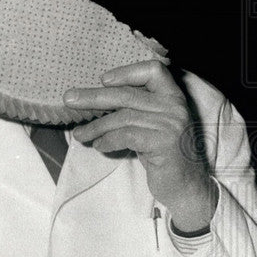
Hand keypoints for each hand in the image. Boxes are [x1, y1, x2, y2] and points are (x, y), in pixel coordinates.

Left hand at [66, 61, 216, 232]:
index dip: (127, 72)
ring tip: (80, 135)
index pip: (153, 70)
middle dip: (94, 97)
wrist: (187, 186)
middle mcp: (175, 107)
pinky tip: (100, 146)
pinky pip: (126, 136)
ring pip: (123, 118)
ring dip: (96, 126)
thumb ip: (139, 109)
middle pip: (128, 94)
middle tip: (69, 99)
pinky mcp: (164, 143)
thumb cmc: (166, 155)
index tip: (104, 80)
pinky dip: (108, 140)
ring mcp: (171, 125)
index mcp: (174, 97)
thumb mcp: (156, 126)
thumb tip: (96, 99)